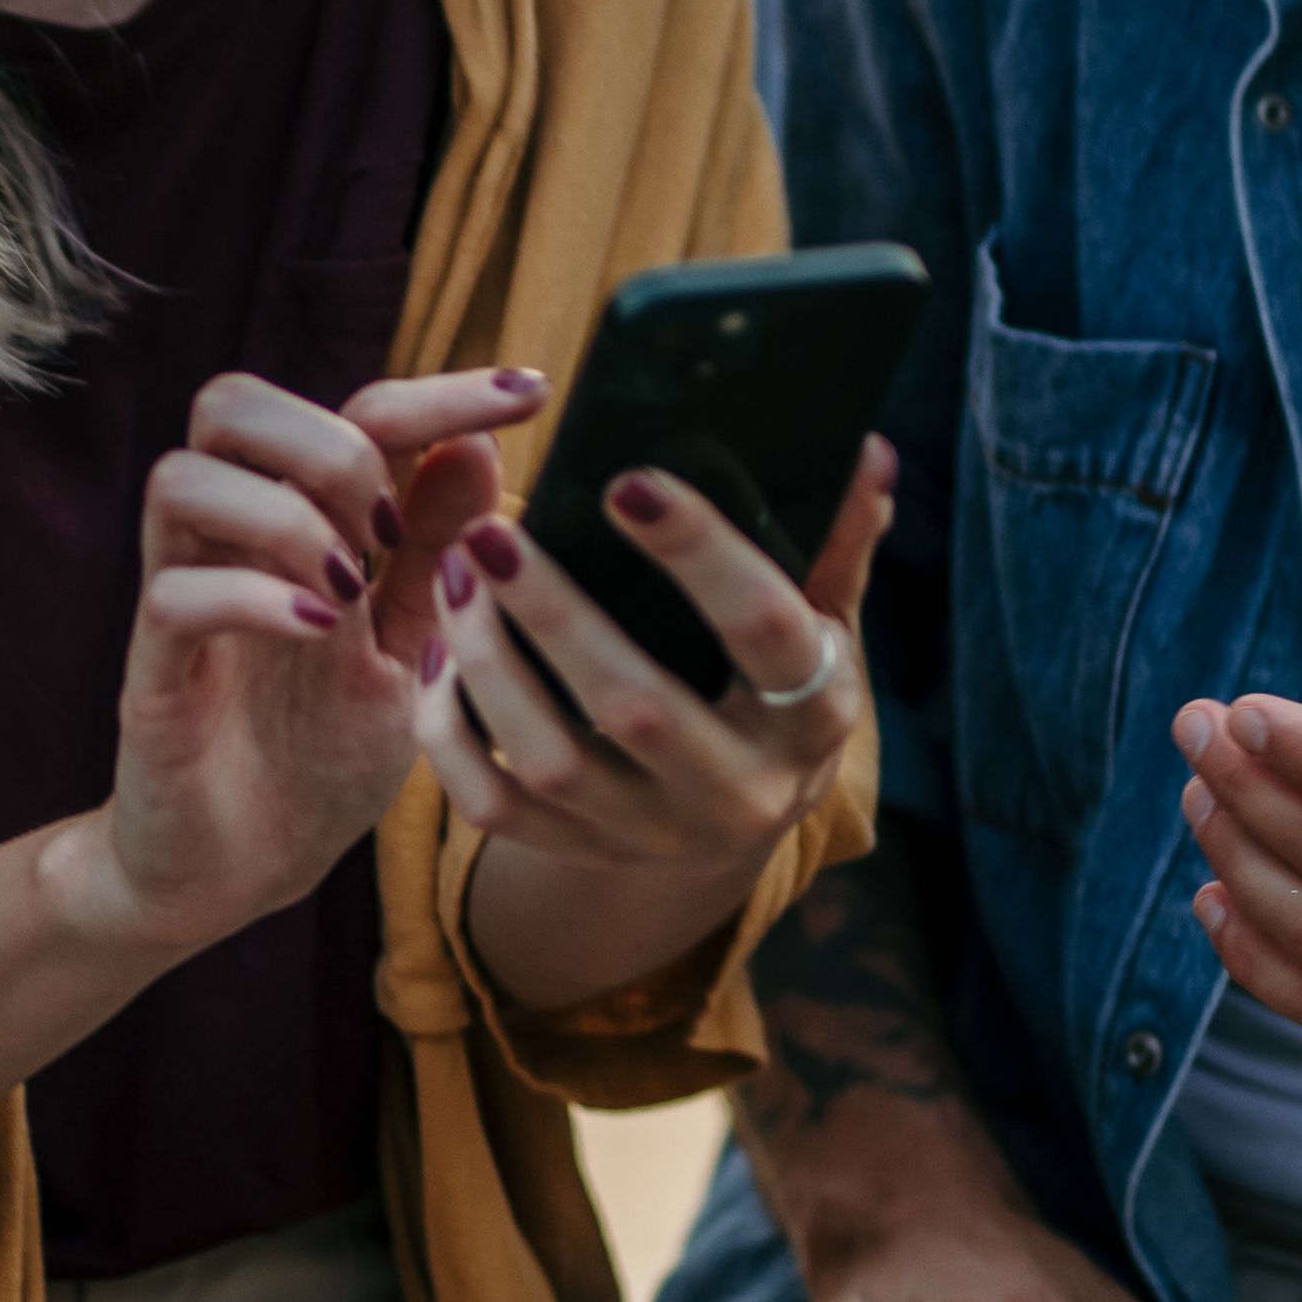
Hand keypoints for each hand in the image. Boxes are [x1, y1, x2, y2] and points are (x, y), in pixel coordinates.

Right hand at [54, 366, 539, 954]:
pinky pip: (173, 595)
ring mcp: (181, 599)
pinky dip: (252, 597)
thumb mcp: (405, 647)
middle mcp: (230, 542)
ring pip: (179, 478)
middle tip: (390, 530)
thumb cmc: (320, 753)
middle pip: (229, 403)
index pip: (356, 410)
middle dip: (328, 441)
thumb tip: (481, 448)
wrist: (243, 871)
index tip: (533, 396)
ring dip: (282, 513)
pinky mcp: (152, 677)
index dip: (440, 391)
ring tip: (350, 585)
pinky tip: (320, 631)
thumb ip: (432, 555)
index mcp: (300, 522)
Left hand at [426, 438, 886, 876]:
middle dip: (556, 616)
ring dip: (489, 662)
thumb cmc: (773, 686)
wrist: (735, 822)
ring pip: (554, 762)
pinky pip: (494, 807)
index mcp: (813, 717)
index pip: (765, 630)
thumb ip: (834, 543)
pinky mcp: (581, 851)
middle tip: (490, 532)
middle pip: (639, 709)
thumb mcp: (821, 625)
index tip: (626, 482)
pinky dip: (451, 731)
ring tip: (452, 570)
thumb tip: (865, 449)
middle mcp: (740, 790)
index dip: (699, 553)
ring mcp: (654, 832)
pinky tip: (435, 649)